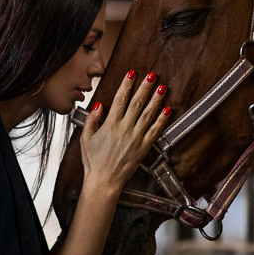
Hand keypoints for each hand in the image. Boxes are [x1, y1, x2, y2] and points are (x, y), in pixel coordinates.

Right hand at [79, 70, 170, 192]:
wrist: (104, 181)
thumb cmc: (93, 161)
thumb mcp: (86, 138)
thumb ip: (92, 120)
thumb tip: (99, 105)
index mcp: (110, 125)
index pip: (120, 99)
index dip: (127, 85)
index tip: (132, 73)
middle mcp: (124, 129)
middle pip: (137, 103)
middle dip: (145, 87)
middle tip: (153, 75)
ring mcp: (135, 138)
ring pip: (148, 115)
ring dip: (156, 100)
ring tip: (163, 88)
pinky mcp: (143, 148)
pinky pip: (154, 132)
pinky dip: (162, 120)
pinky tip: (167, 110)